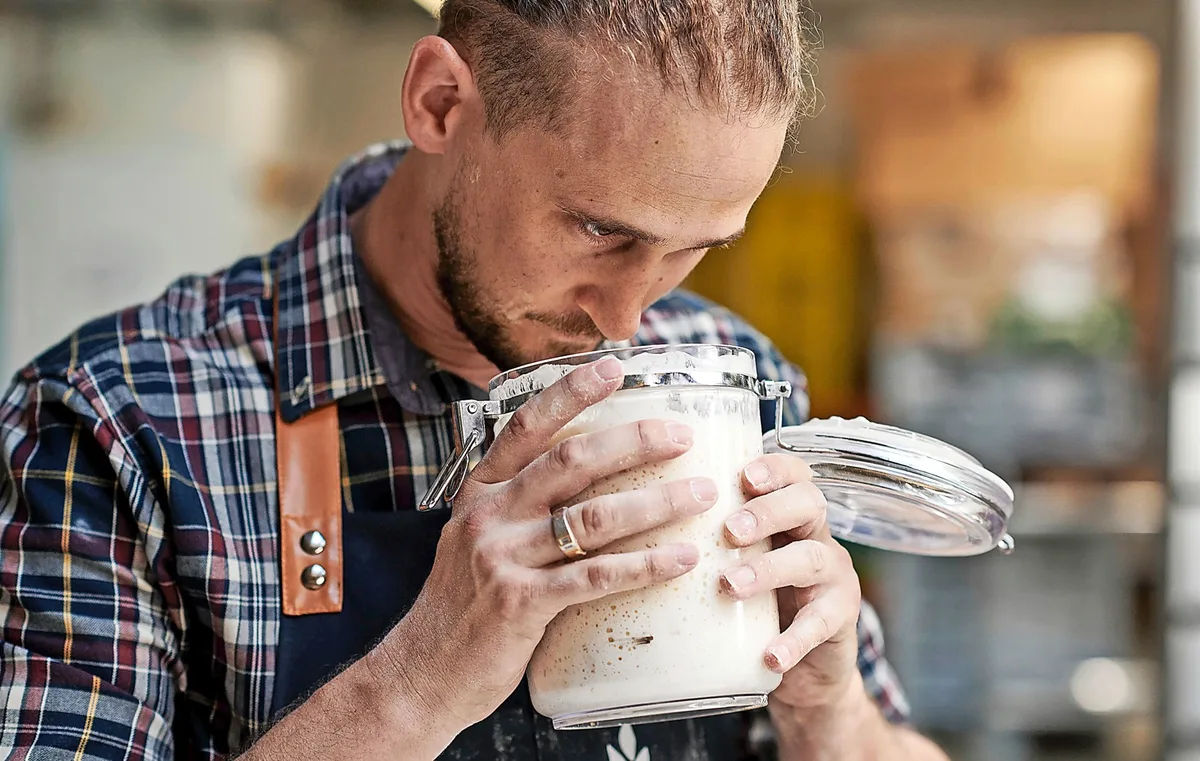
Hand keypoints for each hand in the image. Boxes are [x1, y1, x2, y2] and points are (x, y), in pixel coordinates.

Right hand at [376, 356, 717, 731]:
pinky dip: (646, 565)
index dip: (570, 393)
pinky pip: (597, 577)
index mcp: (480, 492)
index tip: (613, 366)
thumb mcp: (476, 541)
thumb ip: (519, 509)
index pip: (525, 426)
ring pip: (594, 517)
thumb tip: (586, 484)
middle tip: (683, 435)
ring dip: (657, 501)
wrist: (419, 674)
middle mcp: (489, 516)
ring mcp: (503, 558)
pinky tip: (682, 557)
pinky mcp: (521, 604)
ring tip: (702, 493)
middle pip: (572, 462)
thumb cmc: (462, 608)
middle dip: (634, 441)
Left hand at [718, 454, 862, 711]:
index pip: (794, 475)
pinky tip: (771, 655)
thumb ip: (704, 543)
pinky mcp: (840, 620)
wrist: (805, 666)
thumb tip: (632, 525)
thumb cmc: (759, 603)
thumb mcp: (737, 564)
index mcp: (791, 517)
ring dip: (769, 569)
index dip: (774, 469)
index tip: (744, 476)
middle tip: (730, 530)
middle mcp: (817, 538)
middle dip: (768, 512)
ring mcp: (834, 577)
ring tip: (731, 585)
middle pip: (808, 504)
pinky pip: (820, 625)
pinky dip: (794, 640)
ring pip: (810, 559)